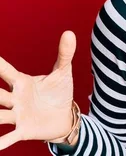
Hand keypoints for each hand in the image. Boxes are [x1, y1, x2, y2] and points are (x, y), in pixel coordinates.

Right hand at [0, 31, 76, 149]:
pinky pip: (9, 137)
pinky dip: (2, 142)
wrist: (64, 117)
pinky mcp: (24, 130)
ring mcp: (17, 115)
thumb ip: (64, 54)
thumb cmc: (59, 92)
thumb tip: (69, 32)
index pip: (4, 72)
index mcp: (21, 82)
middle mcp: (14, 98)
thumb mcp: (63, 72)